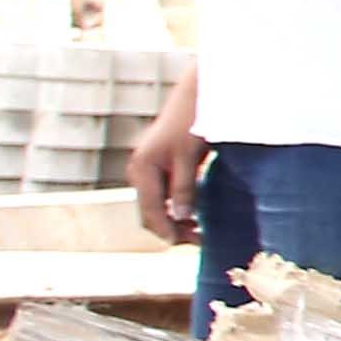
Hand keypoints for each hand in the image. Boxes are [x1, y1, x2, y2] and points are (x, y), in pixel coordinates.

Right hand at [131, 120, 203, 237]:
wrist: (196, 97)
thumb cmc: (193, 122)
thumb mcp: (189, 156)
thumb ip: (184, 186)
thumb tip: (180, 217)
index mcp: (143, 168)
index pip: (150, 211)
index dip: (167, 231)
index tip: (189, 243)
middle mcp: (140, 171)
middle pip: (150, 212)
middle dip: (172, 229)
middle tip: (201, 240)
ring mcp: (148, 169)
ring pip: (156, 206)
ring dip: (175, 220)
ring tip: (201, 232)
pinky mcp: (159, 167)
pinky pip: (163, 195)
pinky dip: (177, 207)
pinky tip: (196, 215)